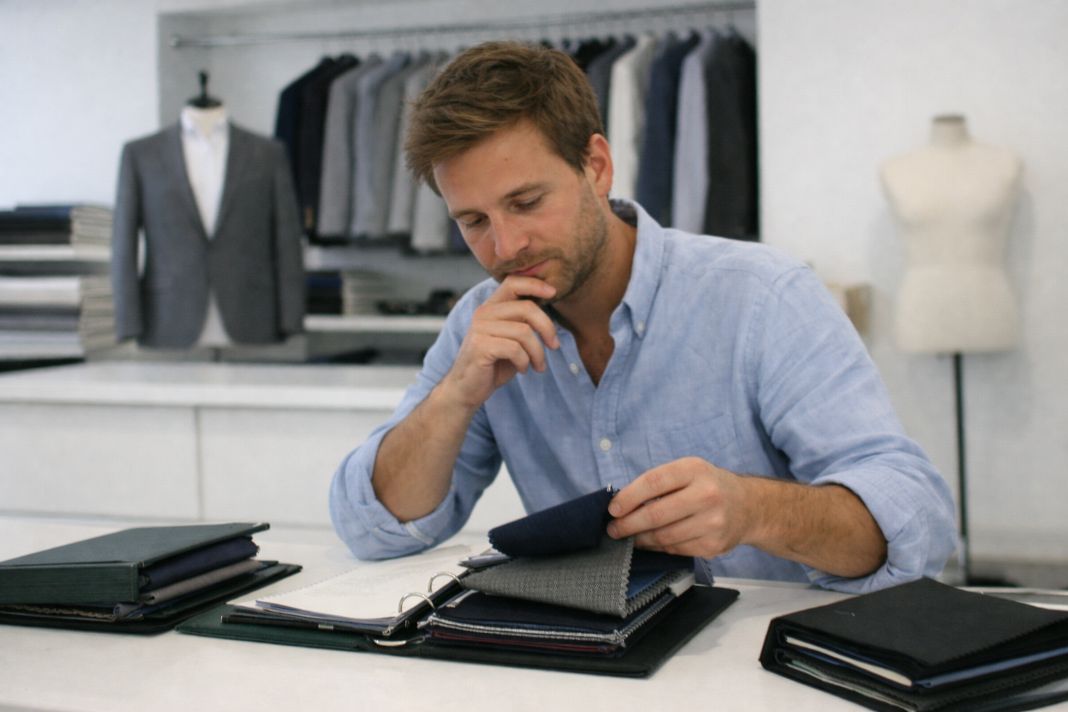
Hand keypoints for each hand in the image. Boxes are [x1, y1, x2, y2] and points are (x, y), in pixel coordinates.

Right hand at [441, 276, 558, 410]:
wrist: (467, 389)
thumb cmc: (494, 364)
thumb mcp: (512, 339)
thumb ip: (524, 322)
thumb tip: (551, 309)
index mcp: (491, 307)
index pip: (513, 283)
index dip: (535, 284)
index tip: (554, 292)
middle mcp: (483, 313)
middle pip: (527, 308)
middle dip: (547, 328)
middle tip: (554, 346)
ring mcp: (480, 328)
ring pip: (524, 332)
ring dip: (538, 352)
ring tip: (538, 365)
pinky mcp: (480, 346)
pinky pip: (515, 349)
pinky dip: (525, 362)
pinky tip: (523, 369)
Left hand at [606, 457, 757, 558]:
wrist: (749, 507)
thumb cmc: (708, 485)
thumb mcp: (689, 471)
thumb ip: (659, 483)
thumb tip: (622, 504)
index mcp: (694, 470)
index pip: (654, 482)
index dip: (629, 497)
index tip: (613, 509)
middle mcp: (706, 495)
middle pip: (656, 514)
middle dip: (628, 524)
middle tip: (613, 529)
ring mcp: (712, 523)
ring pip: (664, 536)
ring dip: (640, 539)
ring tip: (628, 538)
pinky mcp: (713, 546)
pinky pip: (675, 550)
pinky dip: (657, 548)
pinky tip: (649, 543)